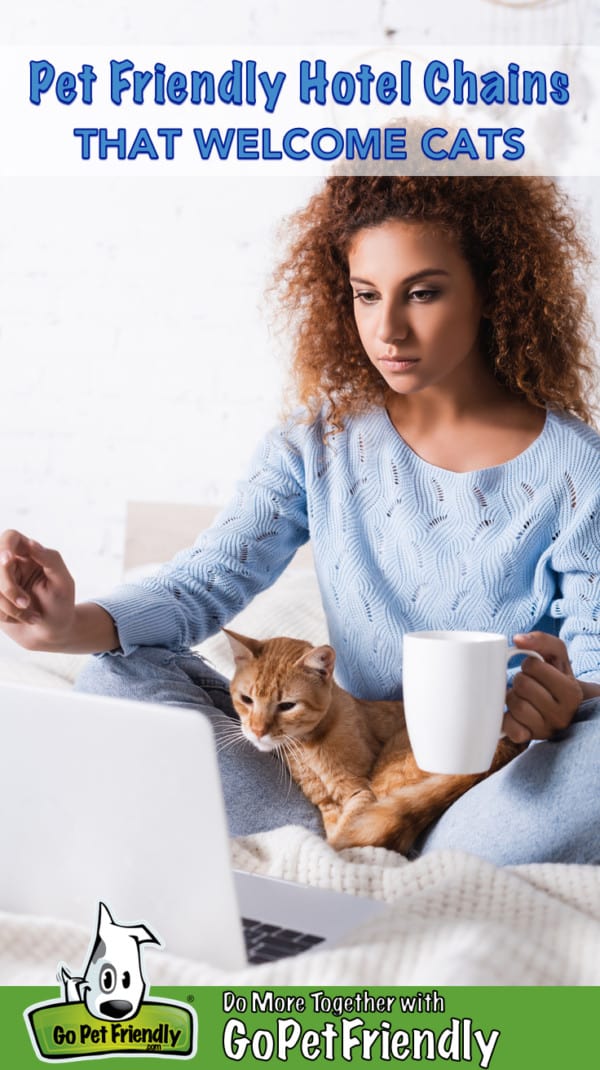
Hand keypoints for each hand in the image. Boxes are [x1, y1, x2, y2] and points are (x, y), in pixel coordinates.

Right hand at [0, 530, 75, 650]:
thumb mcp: (63, 583)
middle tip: (26, 603)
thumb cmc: (60, 606)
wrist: (51, 633)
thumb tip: (31, 543)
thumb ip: (50, 559)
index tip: (7, 559)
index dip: (4, 546)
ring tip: (31, 615)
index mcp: (29, 554)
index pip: (10, 537)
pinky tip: (21, 618)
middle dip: (8, 587)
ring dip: (10, 606)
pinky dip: (5, 615)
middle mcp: (11, 565)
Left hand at [503, 631, 583, 742]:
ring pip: (515, 705)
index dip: (530, 664)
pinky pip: (510, 728)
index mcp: (571, 692)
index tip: (536, 671)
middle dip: (520, 680)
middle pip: (522, 685)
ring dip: (512, 696)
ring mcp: (546, 729)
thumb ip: (541, 640)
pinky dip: (506, 718)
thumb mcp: (556, 655)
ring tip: (522, 697)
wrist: (563, 706)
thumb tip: (517, 639)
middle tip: (527, 684)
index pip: (533, 666)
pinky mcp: (529, 738)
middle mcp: (561, 715)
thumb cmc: (556, 676)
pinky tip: (515, 713)